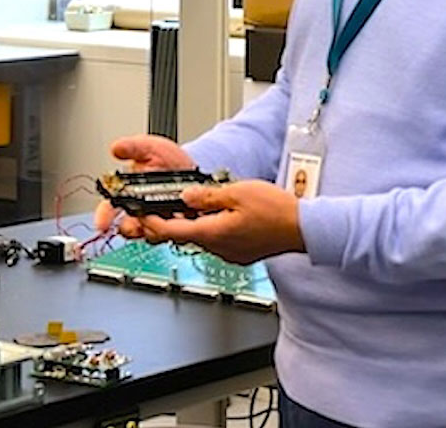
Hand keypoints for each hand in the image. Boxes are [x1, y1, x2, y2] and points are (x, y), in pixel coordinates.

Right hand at [94, 134, 195, 239]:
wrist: (192, 169)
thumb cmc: (169, 159)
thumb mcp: (151, 148)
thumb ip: (133, 147)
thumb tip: (116, 148)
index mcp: (127, 193)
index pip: (109, 207)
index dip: (103, 216)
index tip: (102, 223)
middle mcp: (139, 211)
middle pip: (127, 227)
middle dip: (130, 227)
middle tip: (138, 221)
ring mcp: (156, 221)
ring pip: (148, 234)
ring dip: (153, 228)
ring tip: (163, 215)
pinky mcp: (174, 228)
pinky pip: (170, 236)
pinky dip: (173, 230)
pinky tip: (179, 217)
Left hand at [140, 179, 305, 264]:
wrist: (303, 228)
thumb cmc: (276, 211)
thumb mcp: (236, 192)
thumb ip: (206, 196)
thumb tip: (185, 196)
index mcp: (213, 233)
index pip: (172, 231)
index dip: (153, 223)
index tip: (142, 215)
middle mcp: (219, 248)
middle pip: (185, 235)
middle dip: (173, 221)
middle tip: (165, 205)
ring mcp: (230, 254)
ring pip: (202, 238)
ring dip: (195, 224)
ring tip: (197, 206)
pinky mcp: (241, 254)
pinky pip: (218, 242)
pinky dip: (212, 230)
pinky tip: (220, 217)